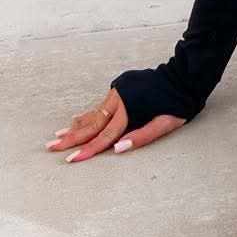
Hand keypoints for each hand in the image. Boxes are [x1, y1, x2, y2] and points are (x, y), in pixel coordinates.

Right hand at [46, 86, 186, 162]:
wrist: (184, 76)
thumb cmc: (177, 104)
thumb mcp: (166, 124)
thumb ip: (142, 137)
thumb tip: (116, 149)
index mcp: (130, 108)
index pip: (105, 135)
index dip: (87, 150)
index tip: (71, 160)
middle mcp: (121, 97)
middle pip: (93, 123)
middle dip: (72, 137)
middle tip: (52, 146)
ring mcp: (120, 90)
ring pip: (95, 112)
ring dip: (77, 125)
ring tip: (60, 135)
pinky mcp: (121, 86)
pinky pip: (101, 105)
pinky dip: (88, 114)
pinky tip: (77, 120)